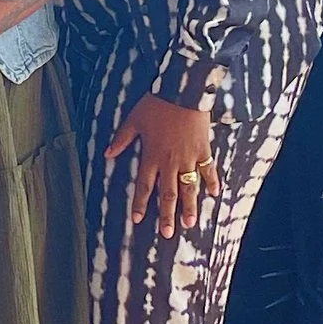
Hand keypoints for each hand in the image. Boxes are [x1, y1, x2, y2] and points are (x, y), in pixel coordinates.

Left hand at [107, 95, 218, 232]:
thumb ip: (121, 139)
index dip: (141, 203)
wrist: (183, 90)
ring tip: (190, 223)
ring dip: (189, 207)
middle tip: (167, 233)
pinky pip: (208, 169)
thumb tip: (107, 154)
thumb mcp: (133, 120)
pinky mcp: (203, 149)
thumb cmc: (156, 103)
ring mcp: (188, 157)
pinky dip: (212, 181)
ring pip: (189, 188)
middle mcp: (169, 161)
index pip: (144, 186)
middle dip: (167, 215)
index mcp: (151, 156)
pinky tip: (215, 194)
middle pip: (168, 194)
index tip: (138, 219)